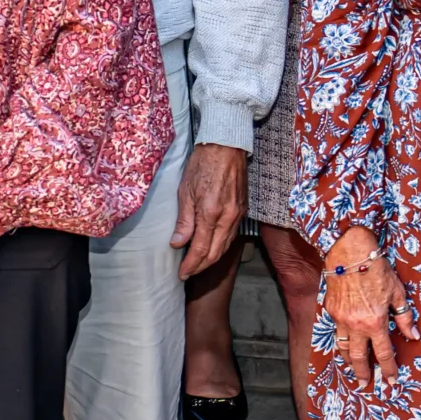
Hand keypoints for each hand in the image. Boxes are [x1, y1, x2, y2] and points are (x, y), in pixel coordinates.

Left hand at [172, 143, 247, 278]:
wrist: (226, 146)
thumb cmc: (202, 164)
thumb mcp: (185, 191)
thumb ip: (184, 221)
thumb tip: (178, 243)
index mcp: (211, 213)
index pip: (201, 249)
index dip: (191, 265)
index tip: (182, 274)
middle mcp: (228, 218)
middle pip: (216, 253)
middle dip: (201, 266)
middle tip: (188, 273)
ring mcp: (238, 214)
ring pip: (225, 246)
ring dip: (211, 259)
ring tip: (197, 264)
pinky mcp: (243, 210)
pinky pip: (232, 235)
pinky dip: (221, 246)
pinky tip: (212, 247)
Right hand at [321, 227, 412, 386]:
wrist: (349, 251)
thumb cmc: (376, 268)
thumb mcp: (397, 292)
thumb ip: (404, 317)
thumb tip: (413, 335)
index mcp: (375, 321)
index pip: (383, 353)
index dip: (388, 368)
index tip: (391, 380)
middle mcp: (356, 324)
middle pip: (358, 357)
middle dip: (363, 373)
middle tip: (366, 384)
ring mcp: (340, 318)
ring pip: (342, 347)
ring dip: (348, 361)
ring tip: (353, 369)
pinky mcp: (330, 309)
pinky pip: (335, 331)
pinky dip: (340, 340)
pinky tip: (343, 344)